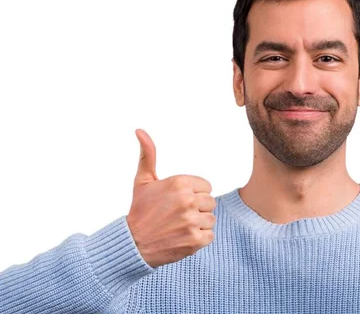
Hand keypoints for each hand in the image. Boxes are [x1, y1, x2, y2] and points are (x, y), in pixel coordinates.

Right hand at [126, 129, 216, 267]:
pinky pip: (209, 235)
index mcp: (180, 183)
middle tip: (177, 216)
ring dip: (198, 225)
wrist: (132, 244)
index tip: (177, 202)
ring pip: (210, 219)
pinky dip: (198, 239)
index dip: (194, 195)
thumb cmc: (140, 211)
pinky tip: (182, 237)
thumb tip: (140, 131)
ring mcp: (192, 221)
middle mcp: (188, 200)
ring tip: (179, 227)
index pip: (206, 187)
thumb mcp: (143, 181)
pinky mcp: (195, 240)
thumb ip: (148, 154)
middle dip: (197, 209)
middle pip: (210, 202)